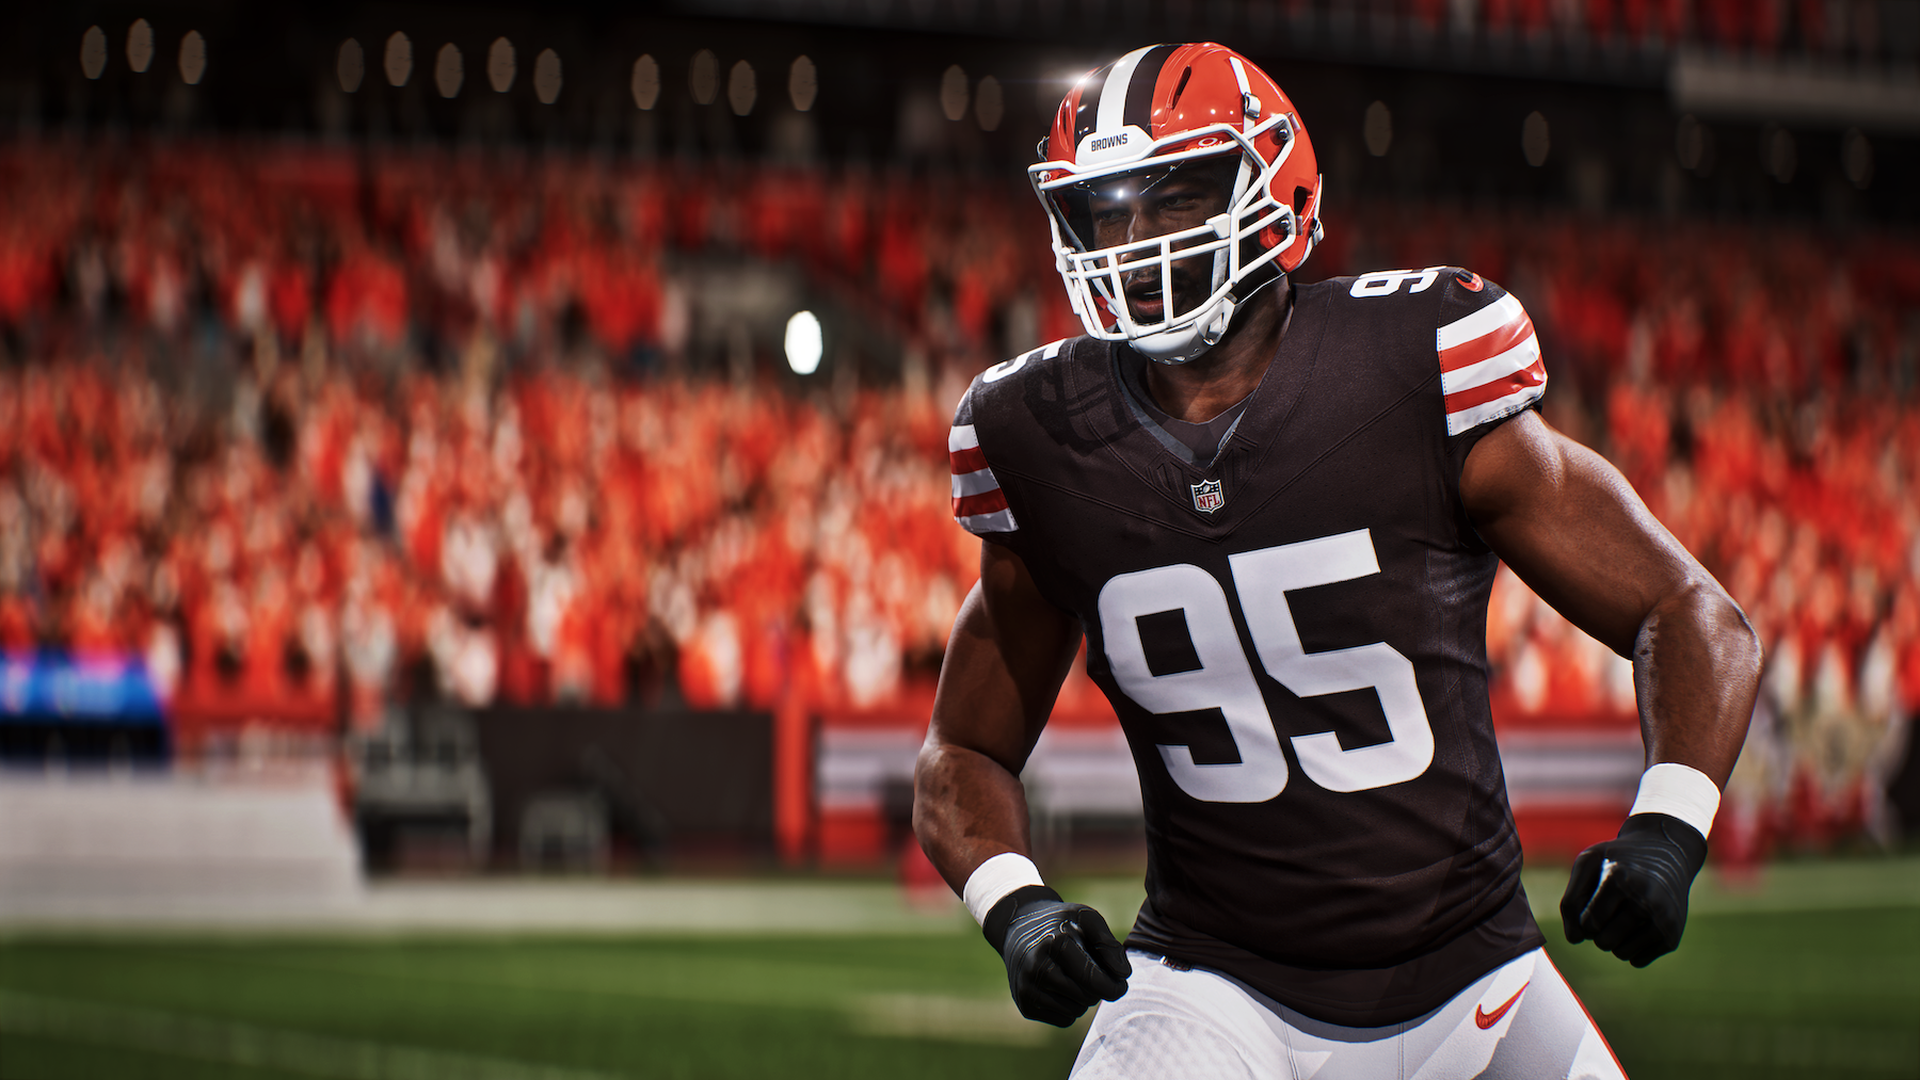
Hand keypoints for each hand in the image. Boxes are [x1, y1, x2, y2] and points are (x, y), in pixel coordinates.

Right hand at [983, 885, 1131, 1025]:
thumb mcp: (1086, 918)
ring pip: (1076, 1011)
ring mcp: (1028, 988)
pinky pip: (1064, 1020)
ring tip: (1073, 977)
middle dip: (1097, 989)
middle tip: (1092, 974)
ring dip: (1083, 998)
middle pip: (1088, 997)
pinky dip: (1069, 1008)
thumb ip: (1109, 944)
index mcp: (1056, 943)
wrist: (1017, 927)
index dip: (1114, 986)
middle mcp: (1038, 968)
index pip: (1094, 980)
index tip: (1121, 982)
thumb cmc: (1060, 924)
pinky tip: (1059, 988)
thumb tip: (1123, 974)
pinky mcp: (1025, 1005)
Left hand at [1560, 813, 1707, 967]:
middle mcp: (1645, 901)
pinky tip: (1639, 924)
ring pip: (1620, 954)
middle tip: (1611, 909)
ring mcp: (1662, 919)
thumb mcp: (1588, 863)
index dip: (1584, 919)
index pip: (1588, 923)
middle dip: (1599, 931)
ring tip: (1624, 915)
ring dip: (1615, 940)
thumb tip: (1574, 939)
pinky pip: (1637, 961)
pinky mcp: (1672, 935)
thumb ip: (1571, 900)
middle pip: (1603, 942)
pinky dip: (1632, 947)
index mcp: (1619, 880)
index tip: (1593, 903)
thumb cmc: (1619, 859)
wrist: (1667, 853)